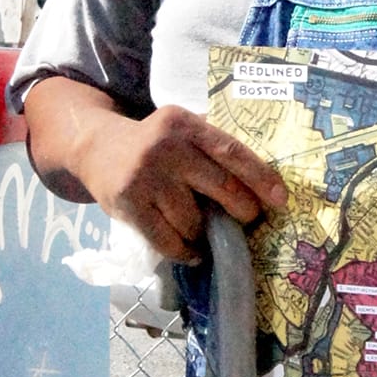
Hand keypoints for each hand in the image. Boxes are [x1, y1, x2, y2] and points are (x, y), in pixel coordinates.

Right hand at [24, 79, 287, 260]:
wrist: (96, 147)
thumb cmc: (154, 144)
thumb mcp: (180, 130)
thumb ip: (210, 146)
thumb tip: (262, 181)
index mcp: (185, 124)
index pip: (230, 151)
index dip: (259, 177)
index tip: (279, 200)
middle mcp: (165, 147)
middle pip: (219, 186)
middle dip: (241, 209)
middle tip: (248, 220)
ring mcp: (145, 176)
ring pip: (193, 220)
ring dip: (204, 233)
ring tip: (204, 231)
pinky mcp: (129, 204)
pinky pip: (167, 240)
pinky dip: (185, 252)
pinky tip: (192, 252)